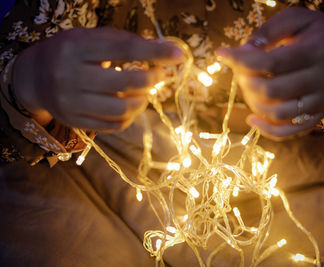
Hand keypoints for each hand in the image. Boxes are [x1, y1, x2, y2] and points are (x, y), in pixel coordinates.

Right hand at [13, 27, 181, 130]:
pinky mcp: (74, 122)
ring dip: (143, 100)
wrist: (33, 77)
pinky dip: (131, 115)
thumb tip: (165, 48)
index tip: (178, 55)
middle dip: (151, 79)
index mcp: (75, 48)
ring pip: (122, 109)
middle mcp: (68, 76)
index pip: (123, 49)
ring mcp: (70, 103)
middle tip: (159, 75)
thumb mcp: (91, 38)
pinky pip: (114, 125)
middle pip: (125, 82)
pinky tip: (132, 104)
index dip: (154, 53)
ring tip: (145, 91)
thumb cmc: (71, 53)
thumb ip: (124, 42)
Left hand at [217, 7, 323, 138]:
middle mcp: (321, 80)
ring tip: (249, 86)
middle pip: (271, 90)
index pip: (270, 63)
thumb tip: (243, 51)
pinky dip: (266, 129)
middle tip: (241, 69)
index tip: (223, 54)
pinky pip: (289, 132)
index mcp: (316, 51)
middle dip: (245, 80)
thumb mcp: (300, 19)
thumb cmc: (322, 34)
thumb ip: (271, 30)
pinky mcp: (318, 116)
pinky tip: (252, 118)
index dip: (241, 60)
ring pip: (277, 113)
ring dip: (252, 102)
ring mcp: (321, 102)